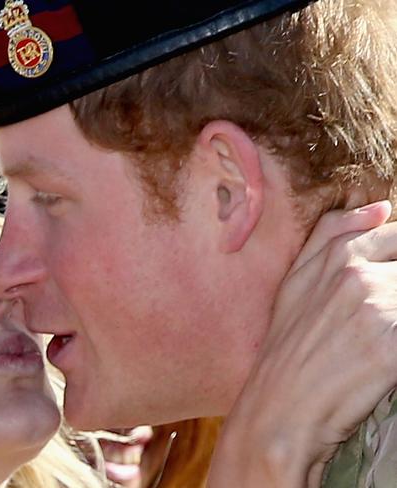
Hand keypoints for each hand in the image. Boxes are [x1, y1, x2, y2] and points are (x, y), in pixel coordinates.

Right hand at [209, 201, 396, 487]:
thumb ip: (330, 240)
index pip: (390, 232)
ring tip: (376, 333)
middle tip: (379, 315)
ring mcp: (374, 307)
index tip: (386, 283)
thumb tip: (379, 209)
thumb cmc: (286, 353)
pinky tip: (385, 355)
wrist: (277, 411)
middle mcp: (353, 274)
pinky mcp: (391, 345)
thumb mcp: (295, 287)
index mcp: (332, 258)